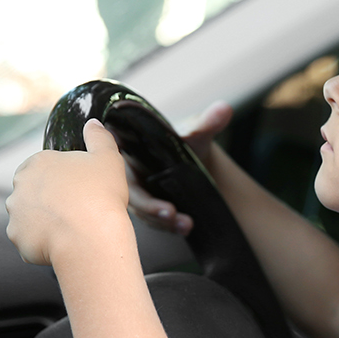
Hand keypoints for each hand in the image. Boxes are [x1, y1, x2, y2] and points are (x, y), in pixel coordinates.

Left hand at [7, 119, 131, 265]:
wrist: (91, 238)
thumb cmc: (101, 197)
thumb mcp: (108, 159)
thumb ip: (99, 138)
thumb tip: (92, 124)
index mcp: (38, 162)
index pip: (42, 167)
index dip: (60, 178)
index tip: (76, 189)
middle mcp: (20, 186)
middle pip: (33, 191)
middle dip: (48, 199)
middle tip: (74, 208)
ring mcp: (15, 213)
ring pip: (29, 216)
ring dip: (43, 220)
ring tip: (70, 228)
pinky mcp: (17, 237)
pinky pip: (29, 238)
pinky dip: (41, 241)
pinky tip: (62, 242)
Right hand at [126, 101, 231, 235]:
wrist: (196, 162)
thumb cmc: (187, 144)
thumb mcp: (195, 133)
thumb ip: (207, 122)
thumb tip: (224, 109)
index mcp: (127, 149)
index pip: (113, 161)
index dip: (118, 173)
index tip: (134, 181)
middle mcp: (127, 174)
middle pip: (130, 193)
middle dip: (150, 206)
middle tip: (170, 213)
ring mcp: (137, 194)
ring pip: (142, 212)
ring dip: (162, 221)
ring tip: (185, 224)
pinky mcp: (149, 211)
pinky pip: (154, 221)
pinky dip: (169, 226)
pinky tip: (184, 228)